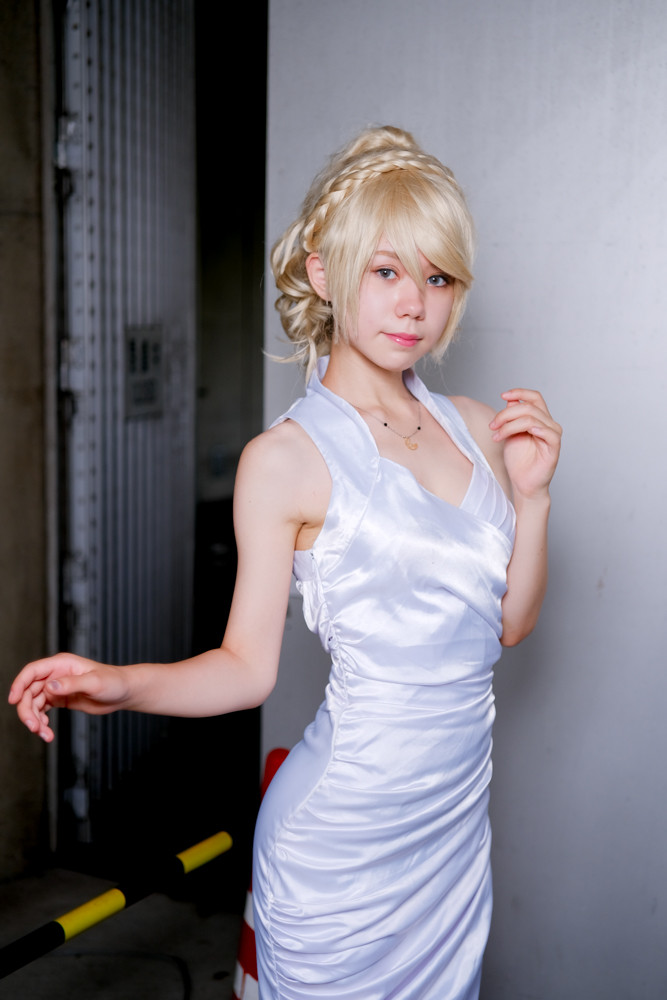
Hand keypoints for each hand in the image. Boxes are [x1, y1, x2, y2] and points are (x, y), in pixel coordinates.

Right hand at [8, 653, 129, 742]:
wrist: (124, 692)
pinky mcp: (60, 699)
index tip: (13, 700)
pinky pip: (42, 711)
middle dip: (27, 710)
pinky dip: (41, 722)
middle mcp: (56, 675)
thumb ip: (71, 683)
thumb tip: (50, 686)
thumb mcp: (94, 682)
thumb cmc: (114, 682)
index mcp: (61, 664)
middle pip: (29, 691)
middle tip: (34, 727)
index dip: (19, 684)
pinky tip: (47, 732)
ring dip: (34, 720)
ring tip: (44, 734)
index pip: (32, 672)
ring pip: (34, 703)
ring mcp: (57, 687)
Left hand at [489, 388, 560, 501]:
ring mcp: (552, 435)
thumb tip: (511, 400)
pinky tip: (526, 432)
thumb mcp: (510, 434)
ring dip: (510, 425)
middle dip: (506, 414)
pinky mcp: (554, 448)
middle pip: (529, 406)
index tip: (502, 395)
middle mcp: (548, 424)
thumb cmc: (518, 461)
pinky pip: (549, 433)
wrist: (523, 484)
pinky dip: (536, 429)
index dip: (519, 392)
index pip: (534, 397)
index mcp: (538, 418)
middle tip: (492, 426)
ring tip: (497, 435)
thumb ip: (511, 417)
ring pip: (532, 418)